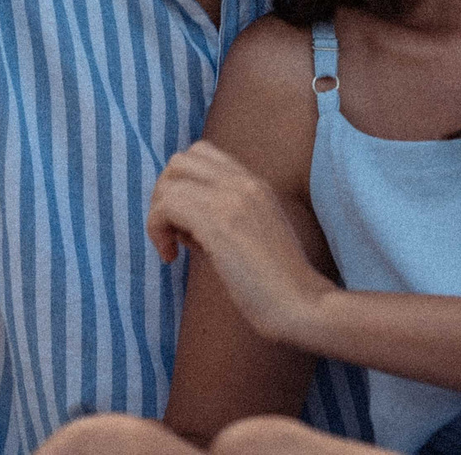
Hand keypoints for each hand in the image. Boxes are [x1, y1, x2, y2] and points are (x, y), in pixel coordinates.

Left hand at [147, 142, 332, 346]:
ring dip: (160, 211)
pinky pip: (166, 205)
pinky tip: (171, 257)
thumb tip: (184, 224)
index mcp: (256, 184)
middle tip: (172, 232)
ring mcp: (232, 198)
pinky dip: (157, 229)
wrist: (303, 306)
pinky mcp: (218, 221)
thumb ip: (225, 220)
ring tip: (173, 246)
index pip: (203, 154)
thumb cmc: (278, 286)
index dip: (183, 184)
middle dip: (165, 193)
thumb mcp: (254, 238)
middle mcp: (244, 182)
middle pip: (181, 160)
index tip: (186, 223)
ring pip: (171, 178)